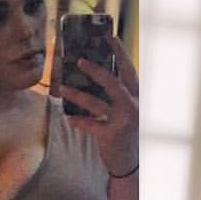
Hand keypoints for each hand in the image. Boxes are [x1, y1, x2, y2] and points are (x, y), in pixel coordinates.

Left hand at [58, 37, 138, 176]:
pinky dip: (80, 122)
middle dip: (96, 70)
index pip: (129, 71)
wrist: (131, 163)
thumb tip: (92, 71)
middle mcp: (133, 107)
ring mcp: (123, 121)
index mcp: (137, 97)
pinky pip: (92, 125)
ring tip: (63, 88)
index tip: (110, 36)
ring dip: (77, 94)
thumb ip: (115, 93)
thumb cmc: (125, 132)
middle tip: (79, 60)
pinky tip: (71, 119)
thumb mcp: (125, 110)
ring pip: (97, 103)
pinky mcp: (112, 135)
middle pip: (113, 83)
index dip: (121, 53)